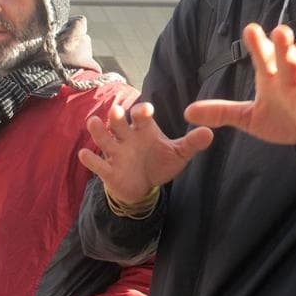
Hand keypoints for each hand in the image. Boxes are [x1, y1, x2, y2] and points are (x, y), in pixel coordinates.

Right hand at [78, 103, 212, 203]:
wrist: (143, 185)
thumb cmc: (160, 163)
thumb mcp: (178, 154)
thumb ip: (192, 143)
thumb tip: (209, 133)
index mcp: (144, 129)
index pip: (140, 114)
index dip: (142, 111)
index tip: (146, 111)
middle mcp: (127, 136)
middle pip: (118, 121)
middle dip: (116, 116)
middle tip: (116, 111)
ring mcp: (115, 153)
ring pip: (103, 137)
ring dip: (98, 130)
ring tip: (94, 123)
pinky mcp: (108, 170)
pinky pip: (96, 164)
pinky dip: (90, 159)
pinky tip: (85, 154)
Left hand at [184, 23, 295, 162]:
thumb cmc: (282, 120)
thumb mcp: (249, 118)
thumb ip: (222, 111)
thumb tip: (187, 111)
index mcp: (273, 80)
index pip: (264, 60)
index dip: (258, 46)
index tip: (250, 29)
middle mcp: (292, 83)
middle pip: (288, 63)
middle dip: (284, 48)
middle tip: (280, 30)